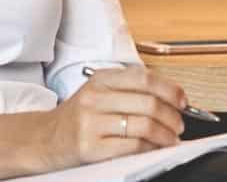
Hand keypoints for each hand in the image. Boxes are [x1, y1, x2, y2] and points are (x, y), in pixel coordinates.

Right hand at [41, 66, 186, 169]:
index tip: (183, 100)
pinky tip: (153, 148)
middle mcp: (95, 97)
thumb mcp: (98, 93)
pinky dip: (150, 148)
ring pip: (143, 125)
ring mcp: (91, 122)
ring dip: (165, 134)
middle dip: (172, 116)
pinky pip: (132, 146)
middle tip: (179, 124)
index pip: (144, 78)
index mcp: (100, 79)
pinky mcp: (90, 147)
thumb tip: (171, 97)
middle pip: (148, 103)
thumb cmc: (77, 117)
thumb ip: (129, 91)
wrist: (44, 139)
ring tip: (170, 138)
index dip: (170, 89)